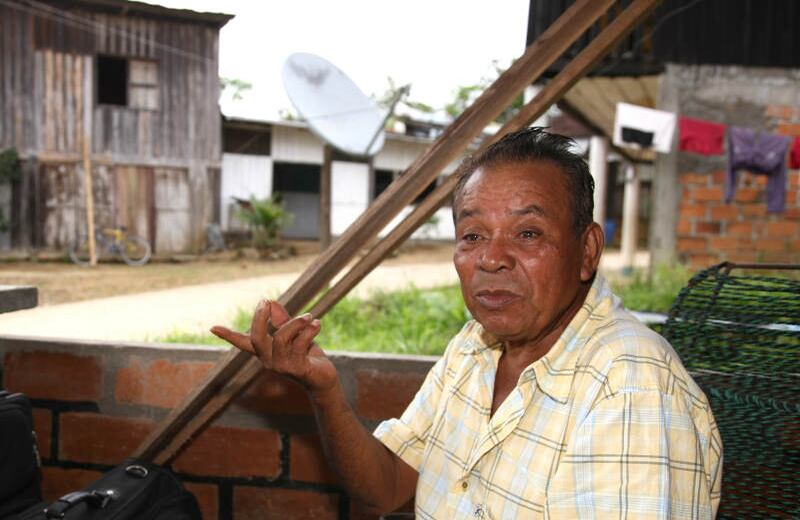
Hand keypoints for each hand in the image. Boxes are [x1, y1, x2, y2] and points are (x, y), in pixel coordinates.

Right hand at [211, 300, 337, 395]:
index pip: (243, 343)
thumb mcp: (295, 334)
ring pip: (282, 337)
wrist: (324, 379)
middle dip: (260, 318)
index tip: (212, 328)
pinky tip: (317, 324)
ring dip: (296, 322)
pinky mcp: (297, 369)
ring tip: (310, 317)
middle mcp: (269, 360)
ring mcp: (282, 366)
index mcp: (266, 351)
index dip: (228, 335)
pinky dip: (310, 330)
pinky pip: (301, 343)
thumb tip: (272, 302)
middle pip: (257, 338)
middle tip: (267, 302)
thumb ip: (283, 320)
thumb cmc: (307, 355)